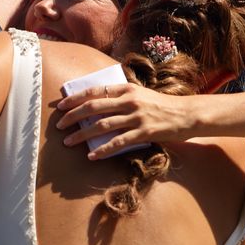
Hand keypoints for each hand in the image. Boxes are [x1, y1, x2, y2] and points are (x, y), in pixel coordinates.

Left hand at [55, 83, 193, 159]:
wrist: (186, 114)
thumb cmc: (160, 105)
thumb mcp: (139, 94)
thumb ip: (120, 96)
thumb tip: (96, 101)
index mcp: (126, 89)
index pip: (94, 91)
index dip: (75, 99)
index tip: (60, 106)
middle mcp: (129, 101)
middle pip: (93, 107)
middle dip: (72, 116)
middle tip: (58, 125)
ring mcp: (136, 117)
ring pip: (102, 125)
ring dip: (82, 134)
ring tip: (68, 142)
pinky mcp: (144, 132)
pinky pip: (118, 142)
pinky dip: (102, 149)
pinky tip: (91, 155)